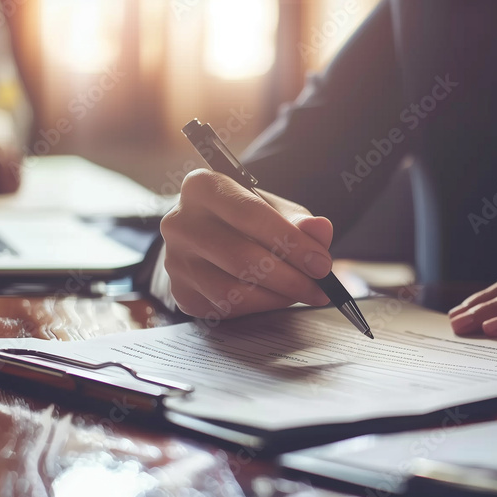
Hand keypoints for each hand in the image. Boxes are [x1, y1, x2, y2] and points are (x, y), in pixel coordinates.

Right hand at [160, 169, 332, 318]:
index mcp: (203, 187)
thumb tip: (321, 229)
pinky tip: (274, 296)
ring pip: (232, 290)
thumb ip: (301, 221)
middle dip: (289, 277)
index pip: (250, 215)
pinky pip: (226, 308)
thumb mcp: (276, 211)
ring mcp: (175, 260)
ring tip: (300, 291)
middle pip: (241, 257)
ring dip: (276, 297)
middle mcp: (180, 222)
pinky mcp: (181, 292)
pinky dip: (259, 307)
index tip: (322, 264)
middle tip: (319, 287)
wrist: (215, 236)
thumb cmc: (247, 219)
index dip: (291, 243)